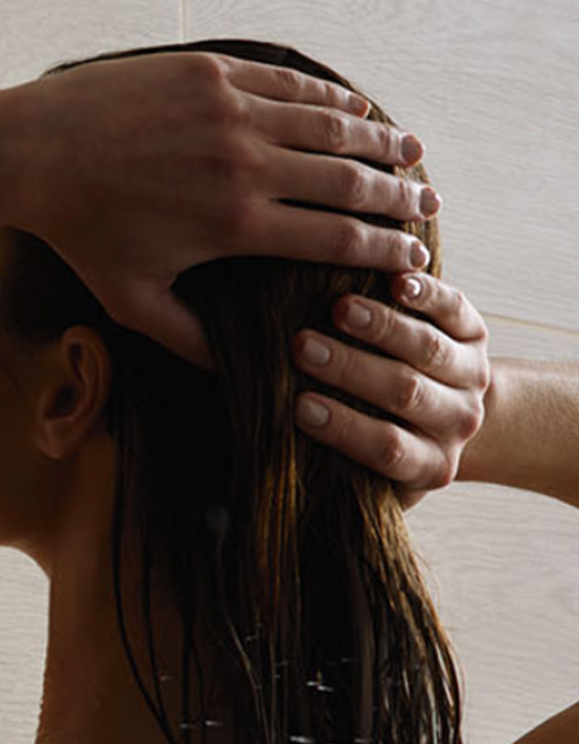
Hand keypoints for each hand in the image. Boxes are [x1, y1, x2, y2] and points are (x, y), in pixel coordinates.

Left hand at [6, 51, 432, 370]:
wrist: (30, 153)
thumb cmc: (78, 233)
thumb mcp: (130, 302)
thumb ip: (189, 340)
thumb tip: (239, 374)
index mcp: (235, 225)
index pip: (338, 240)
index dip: (386, 250)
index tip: (413, 258)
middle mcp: (244, 165)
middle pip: (351, 180)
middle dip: (399, 196)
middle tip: (427, 204)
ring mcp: (230, 111)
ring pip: (332, 124)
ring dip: (380, 138)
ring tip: (410, 151)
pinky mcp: (211, 71)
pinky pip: (291, 82)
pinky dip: (332, 96)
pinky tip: (355, 106)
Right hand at [291, 271, 491, 511]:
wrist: (447, 411)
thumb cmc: (379, 433)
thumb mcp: (362, 462)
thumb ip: (327, 453)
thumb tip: (267, 436)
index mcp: (429, 462)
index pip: (388, 449)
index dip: (345, 428)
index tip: (300, 407)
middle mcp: (456, 422)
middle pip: (406, 394)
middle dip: (352, 369)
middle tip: (303, 347)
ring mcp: (471, 377)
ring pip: (429, 351)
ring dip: (382, 327)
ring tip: (339, 309)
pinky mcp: (475, 333)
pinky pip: (454, 310)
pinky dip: (427, 294)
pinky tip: (396, 281)